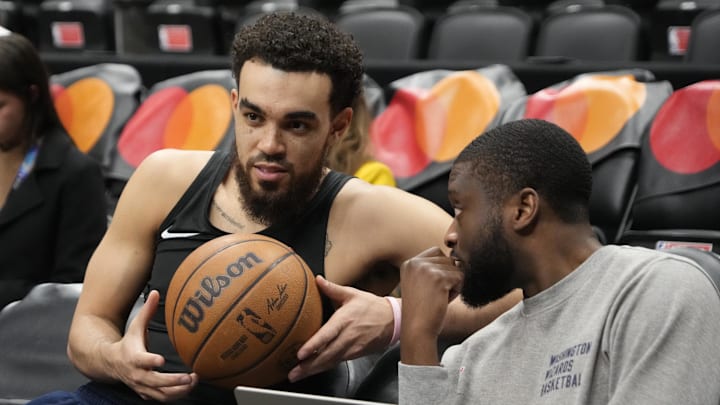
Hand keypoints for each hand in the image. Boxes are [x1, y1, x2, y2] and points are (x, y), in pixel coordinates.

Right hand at [110, 290, 198, 400]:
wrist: (111, 364)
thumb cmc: (128, 343)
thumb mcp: (135, 326)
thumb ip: (147, 311)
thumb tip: (156, 292)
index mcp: (133, 357)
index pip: (141, 360)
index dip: (150, 361)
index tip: (161, 360)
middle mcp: (137, 374)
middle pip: (153, 381)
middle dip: (171, 381)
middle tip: (188, 377)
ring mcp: (142, 386)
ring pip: (159, 394)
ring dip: (177, 391)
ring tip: (193, 381)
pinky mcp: (146, 393)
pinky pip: (161, 398)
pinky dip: (176, 396)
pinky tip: (189, 387)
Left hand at [287, 275, 393, 381]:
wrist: (393, 320)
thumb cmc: (372, 307)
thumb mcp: (352, 294)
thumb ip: (332, 289)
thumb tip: (317, 280)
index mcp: (345, 320)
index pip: (327, 335)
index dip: (314, 345)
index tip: (301, 353)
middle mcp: (348, 336)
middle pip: (326, 354)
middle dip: (308, 365)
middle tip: (292, 372)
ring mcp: (352, 348)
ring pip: (330, 362)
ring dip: (313, 370)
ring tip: (297, 375)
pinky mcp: (354, 355)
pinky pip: (336, 362)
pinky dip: (323, 368)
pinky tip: (312, 371)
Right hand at [400, 247, 462, 364]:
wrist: (417, 329)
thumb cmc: (423, 309)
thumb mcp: (422, 283)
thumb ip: (433, 268)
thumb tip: (461, 258)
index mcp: (410, 262)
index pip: (437, 252)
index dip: (442, 270)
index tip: (430, 288)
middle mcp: (416, 262)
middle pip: (448, 259)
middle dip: (448, 276)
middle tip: (435, 294)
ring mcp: (426, 269)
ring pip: (455, 268)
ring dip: (453, 284)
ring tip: (438, 297)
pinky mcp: (438, 278)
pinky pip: (460, 277)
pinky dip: (457, 290)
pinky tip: (443, 300)